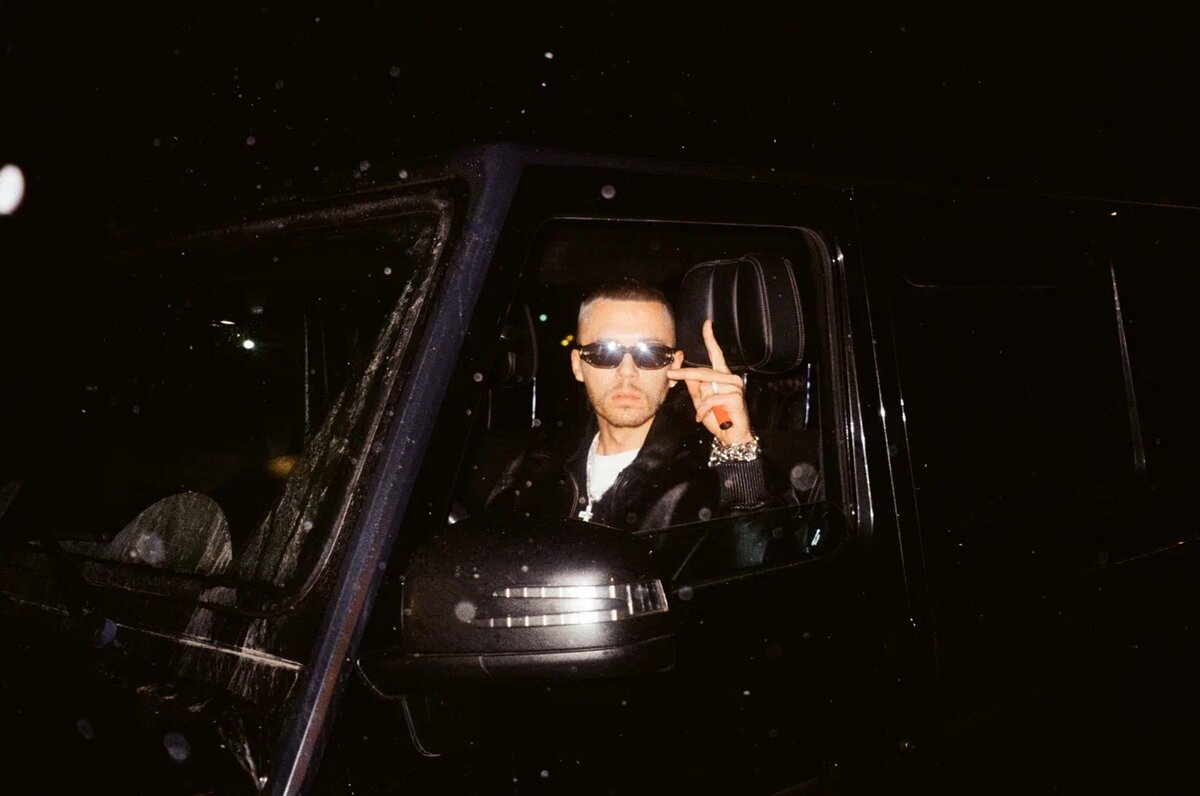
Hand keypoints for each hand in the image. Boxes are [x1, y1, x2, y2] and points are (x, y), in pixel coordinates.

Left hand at [666, 320, 753, 445]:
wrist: (731, 436)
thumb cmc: (717, 418)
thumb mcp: (700, 401)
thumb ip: (694, 387)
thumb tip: (680, 372)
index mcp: (722, 376)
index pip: (716, 354)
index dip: (711, 338)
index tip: (707, 324)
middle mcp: (730, 377)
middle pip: (703, 371)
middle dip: (684, 373)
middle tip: (670, 374)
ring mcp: (734, 386)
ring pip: (707, 384)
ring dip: (699, 401)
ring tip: (699, 412)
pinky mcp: (736, 397)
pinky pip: (711, 399)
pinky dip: (703, 409)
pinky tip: (703, 417)